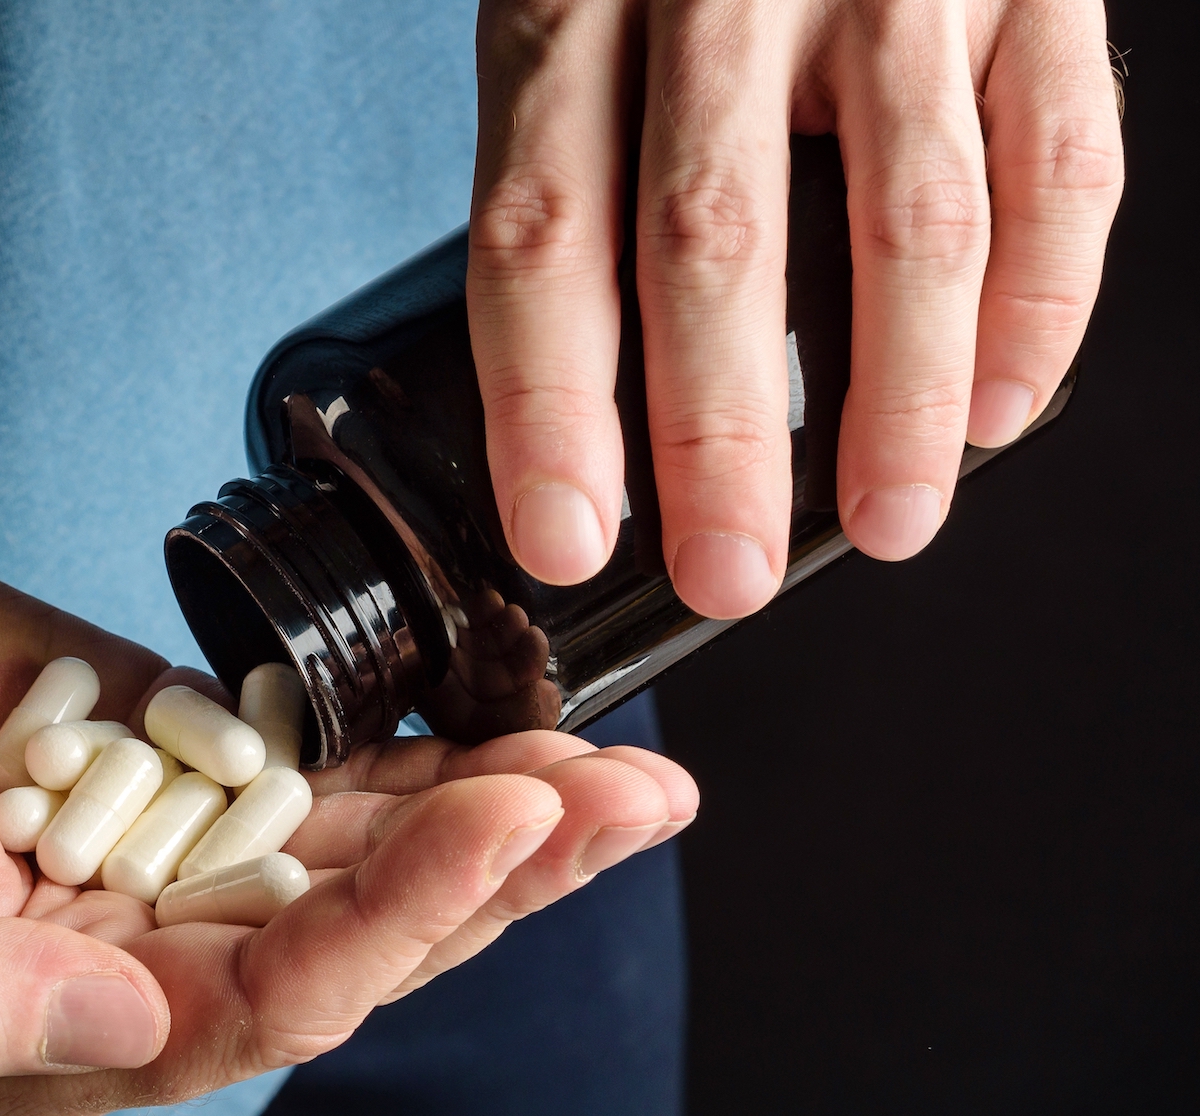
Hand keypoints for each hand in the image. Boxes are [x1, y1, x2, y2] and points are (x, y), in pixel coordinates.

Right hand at [0, 527, 696, 1115]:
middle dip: (496, 882)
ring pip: (361, 864)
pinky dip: (419, 755)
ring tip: (627, 772)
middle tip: (632, 801)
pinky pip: (319, 777)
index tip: (502, 817)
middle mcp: (124, 968)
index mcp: (43, 1032)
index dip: (393, 923)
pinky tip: (515, 724)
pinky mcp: (170, 765)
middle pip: (352, 947)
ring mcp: (158, 863)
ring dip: (494, 822)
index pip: (261, 1006)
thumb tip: (126, 1022)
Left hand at [469, 0, 1122, 616]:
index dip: (549, 406)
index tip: (564, 537)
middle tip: (726, 573)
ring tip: (888, 523)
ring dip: (900, 397)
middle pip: (713, 239)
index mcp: (575, 3)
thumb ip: (578, 167)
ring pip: (906, 215)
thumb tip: (589, 409)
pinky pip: (1055, 156)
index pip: (544, 232)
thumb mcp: (574, 14)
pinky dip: (1041, 301)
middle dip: (723, 436)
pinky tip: (998, 406)